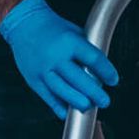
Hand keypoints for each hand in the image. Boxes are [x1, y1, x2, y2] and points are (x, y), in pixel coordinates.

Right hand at [0, 0, 118, 121]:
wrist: (25, 25)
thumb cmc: (53, 29)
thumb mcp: (74, 32)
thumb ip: (86, 50)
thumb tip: (100, 71)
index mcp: (70, 42)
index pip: (93, 59)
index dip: (106, 71)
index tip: (113, 80)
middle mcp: (56, 57)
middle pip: (79, 79)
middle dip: (94, 93)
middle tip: (104, 101)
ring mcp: (44, 70)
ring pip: (62, 91)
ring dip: (77, 101)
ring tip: (87, 107)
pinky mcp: (34, 80)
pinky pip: (48, 97)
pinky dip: (58, 106)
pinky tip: (67, 112)